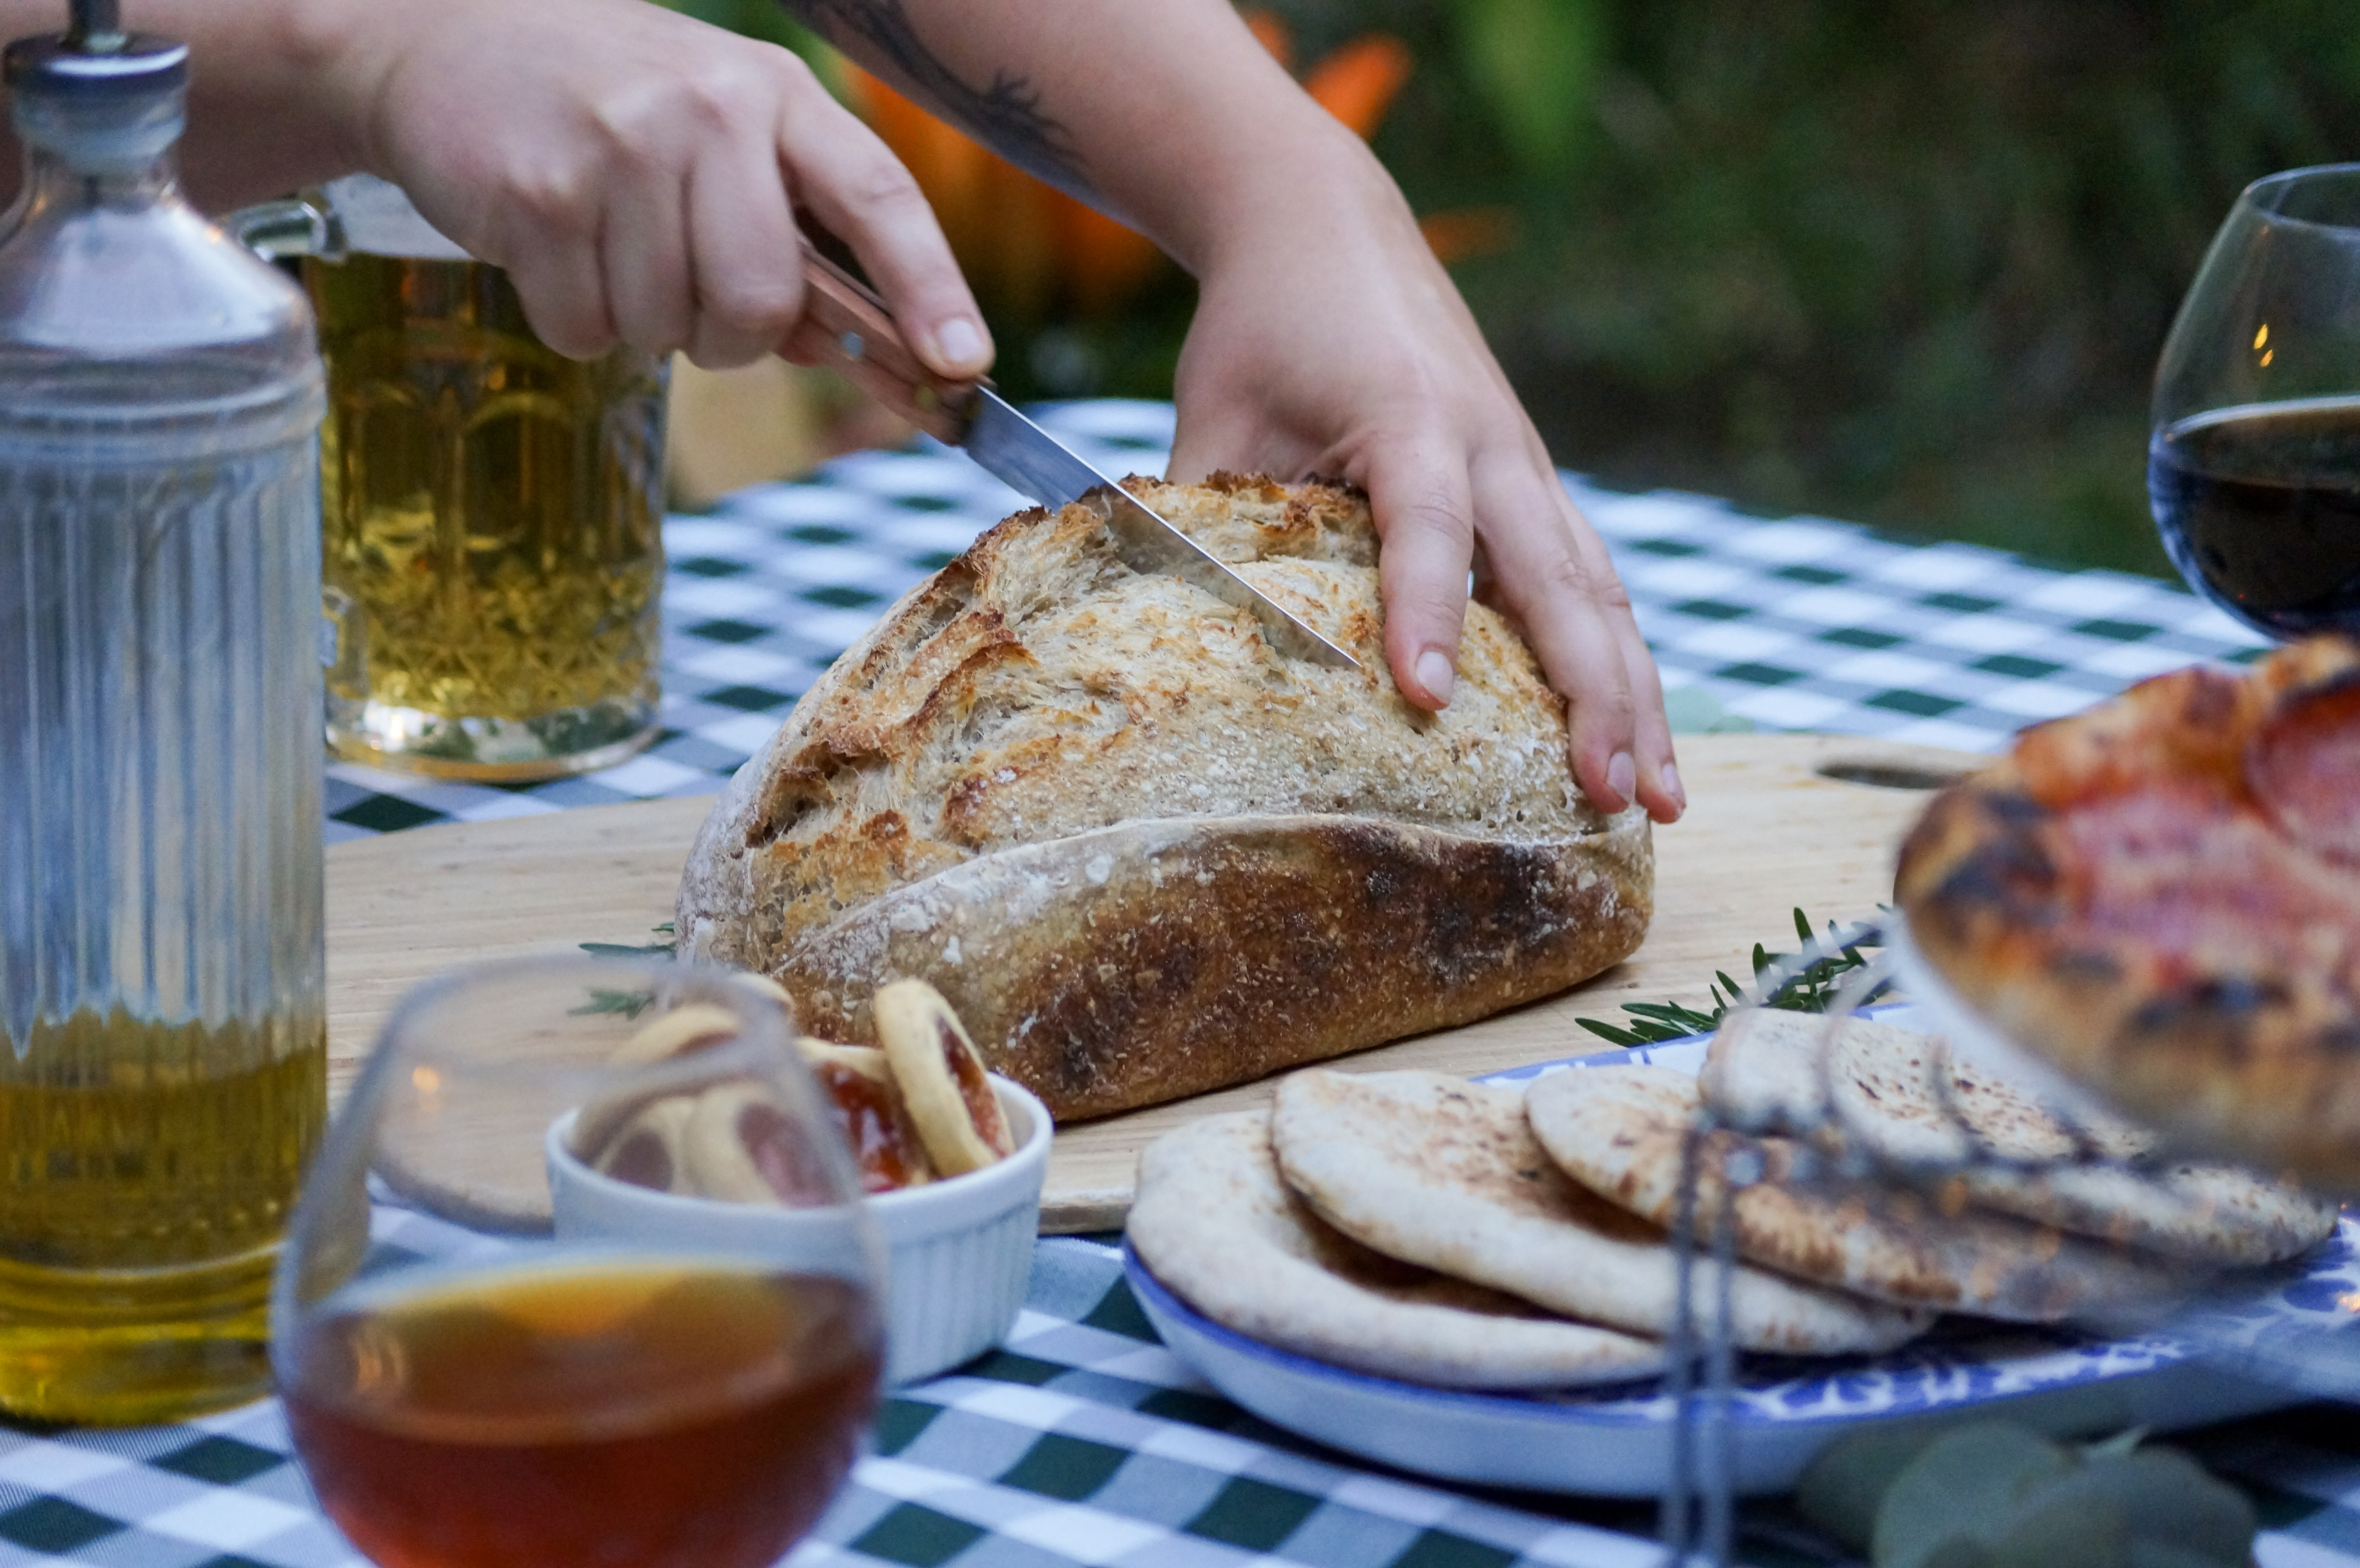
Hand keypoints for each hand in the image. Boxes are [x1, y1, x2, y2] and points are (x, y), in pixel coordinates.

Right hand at [326, 0, 991, 375]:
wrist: (446, 41)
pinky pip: (589, 330)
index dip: (931, 289)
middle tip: (685, 289)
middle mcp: (708, 109)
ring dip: (644, 323)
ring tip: (609, 246)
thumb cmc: (613, 105)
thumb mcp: (722, 135)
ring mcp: (620, 147)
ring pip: (672, 330)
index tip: (964, 364)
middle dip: (728, 333)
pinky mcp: (539, 194)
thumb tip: (875, 351)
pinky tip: (556, 249)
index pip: (878, 198)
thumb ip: (799, 237)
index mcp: (776, 94)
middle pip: (762, 302)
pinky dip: (576, 319)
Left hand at [1167, 151, 1682, 822]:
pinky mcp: (1533, 485)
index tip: (1427, 697)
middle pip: (1558, 577)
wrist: (1328, 226)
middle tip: (1610, 796)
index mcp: (1406, 414)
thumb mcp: (1217, 417)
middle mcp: (1490, 442)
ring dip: (1634, 698)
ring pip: (1599, 592)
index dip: (1427, 612)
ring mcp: (1526, 466)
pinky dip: (1618, 663)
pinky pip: (1590, 583)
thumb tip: (1184, 649)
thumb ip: (1207, 526)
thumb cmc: (1263, 326)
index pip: (1425, 526)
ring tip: (1659, 803)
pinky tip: (1636, 740)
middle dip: (1591, 694)